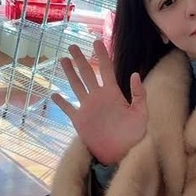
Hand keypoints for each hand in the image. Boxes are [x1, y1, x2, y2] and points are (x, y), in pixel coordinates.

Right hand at [51, 40, 147, 165]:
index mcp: (113, 93)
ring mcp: (88, 108)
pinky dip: (61, 102)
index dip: (101, 55)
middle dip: (80, 59)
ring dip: (69, 73)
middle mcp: (98, 97)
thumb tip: (134, 74)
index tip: (96, 41)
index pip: (106, 69)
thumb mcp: (141, 114)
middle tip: (73, 45)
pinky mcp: (80, 121)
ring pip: (76, 86)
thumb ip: (138, 94)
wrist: (121, 154)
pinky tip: (54, 94)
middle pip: (87, 73)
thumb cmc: (134, 135)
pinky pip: (68, 109)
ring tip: (63, 60)